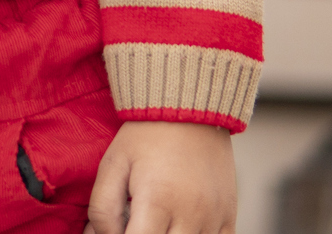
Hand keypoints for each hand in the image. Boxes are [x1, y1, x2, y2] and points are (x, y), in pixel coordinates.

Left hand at [87, 121, 236, 233]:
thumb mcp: (112, 164)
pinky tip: (178, 226)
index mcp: (157, 201)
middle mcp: (190, 214)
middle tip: (136, 222)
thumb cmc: (146, 135)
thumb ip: (102, 208)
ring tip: (157, 220)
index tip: (118, 229)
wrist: (189, 108)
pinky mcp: (229, 217)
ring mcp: (213, 218)